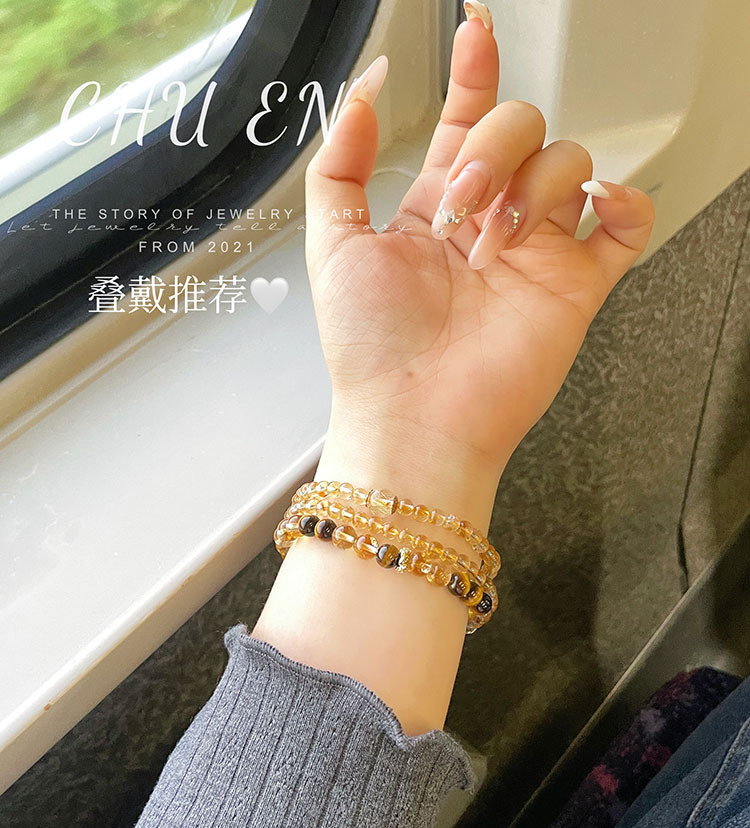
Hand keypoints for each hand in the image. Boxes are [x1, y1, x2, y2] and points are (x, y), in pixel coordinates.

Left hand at [253, 13, 654, 734]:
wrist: (412, 419)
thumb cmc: (371, 350)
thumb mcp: (331, 244)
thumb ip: (340, 163)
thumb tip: (364, 92)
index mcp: (435, 211)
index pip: (466, 124)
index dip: (473, 74)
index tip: (472, 32)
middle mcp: (489, 225)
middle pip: (521, 130)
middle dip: (492, 148)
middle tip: (461, 204)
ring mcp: (536, 253)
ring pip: (569, 162)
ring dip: (534, 181)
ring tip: (499, 234)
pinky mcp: (576, 285)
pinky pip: (625, 224)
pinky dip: (623, 200)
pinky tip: (592, 203)